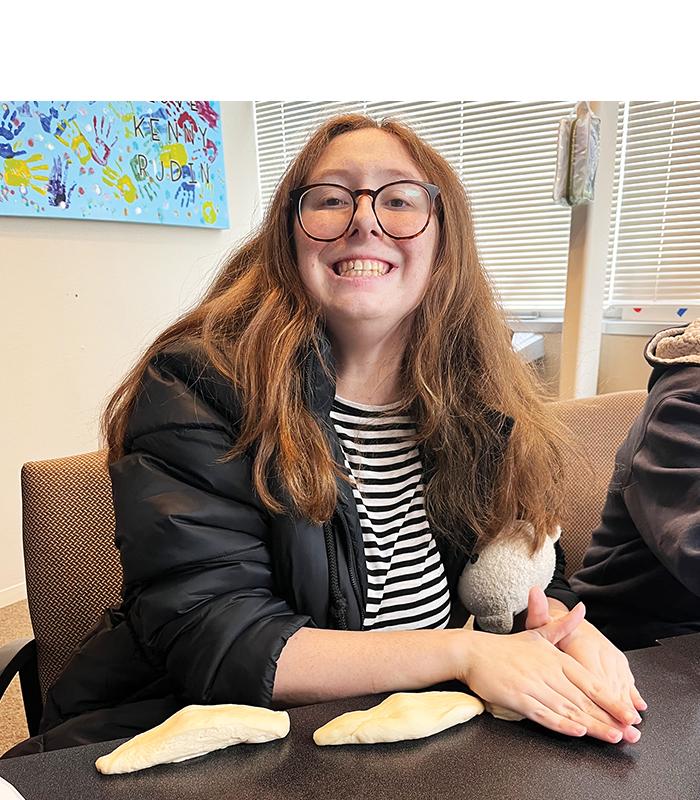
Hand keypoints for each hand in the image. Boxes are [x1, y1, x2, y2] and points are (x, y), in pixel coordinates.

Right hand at [459, 601, 641, 743]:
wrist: (473, 652)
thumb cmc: (507, 647)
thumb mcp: (538, 633)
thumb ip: (563, 626)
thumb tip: (582, 609)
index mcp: (556, 658)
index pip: (590, 681)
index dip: (611, 699)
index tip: (629, 712)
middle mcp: (548, 671)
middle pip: (583, 699)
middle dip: (609, 718)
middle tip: (631, 732)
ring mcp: (533, 685)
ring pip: (568, 709)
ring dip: (592, 725)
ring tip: (612, 737)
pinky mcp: (517, 698)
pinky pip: (543, 714)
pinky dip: (561, 723)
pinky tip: (576, 731)